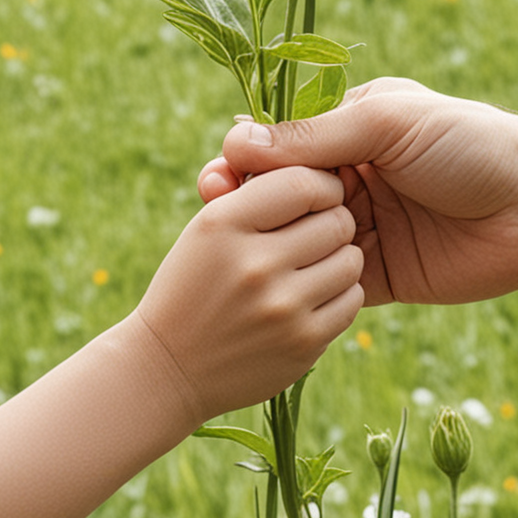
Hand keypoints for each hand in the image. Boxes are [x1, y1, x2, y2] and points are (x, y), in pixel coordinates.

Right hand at [136, 165, 363, 419]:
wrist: (166, 370)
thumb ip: (249, 188)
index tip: (315, 191)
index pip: (302, 182)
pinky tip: (314, 296)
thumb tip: (285, 146)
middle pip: (334, 219)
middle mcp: (253, 265)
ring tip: (315, 263)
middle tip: (315, 229)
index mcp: (223, 224)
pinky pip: (351, 300)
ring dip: (340, 257)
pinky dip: (340, 295)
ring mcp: (280, 308)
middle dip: (333, 218)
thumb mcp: (207, 227)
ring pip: (350, 259)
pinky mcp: (302, 344)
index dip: (319, 181)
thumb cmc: (189, 285)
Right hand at [201, 77, 517, 306]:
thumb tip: (237, 141)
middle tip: (212, 214)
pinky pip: (328, 283)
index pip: (284, 144)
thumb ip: (316, 135)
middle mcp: (355, 177)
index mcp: (355, 129)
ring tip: (241, 254)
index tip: (215, 177)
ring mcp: (366, 228)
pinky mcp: (381, 276)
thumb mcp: (390, 124)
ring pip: (300, 239)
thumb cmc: (471, 146)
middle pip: (284, 194)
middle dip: (248, 204)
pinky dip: (302, 286)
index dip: (248, 160)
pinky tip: (269, 291)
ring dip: (272, 246)